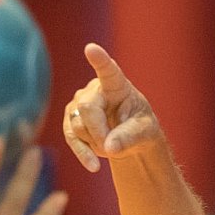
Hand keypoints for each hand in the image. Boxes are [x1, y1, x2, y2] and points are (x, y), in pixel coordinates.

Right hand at [64, 43, 163, 172]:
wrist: (128, 138)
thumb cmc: (140, 128)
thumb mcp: (144, 133)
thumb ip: (129, 138)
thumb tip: (109, 147)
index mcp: (117, 85)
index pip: (108, 71)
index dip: (100, 60)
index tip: (91, 48)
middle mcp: (95, 89)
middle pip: (87, 108)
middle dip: (99, 132)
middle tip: (113, 147)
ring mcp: (79, 102)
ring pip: (78, 125)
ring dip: (95, 143)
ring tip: (112, 145)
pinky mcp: (71, 118)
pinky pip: (71, 137)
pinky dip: (82, 153)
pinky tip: (94, 166)